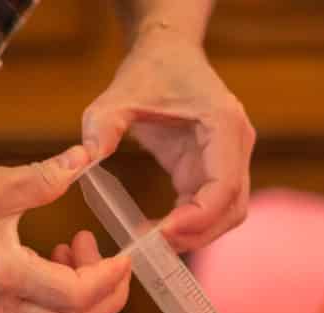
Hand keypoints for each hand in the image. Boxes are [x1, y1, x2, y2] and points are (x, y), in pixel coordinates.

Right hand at [0, 145, 130, 312]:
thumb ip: (43, 176)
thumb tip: (86, 158)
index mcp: (3, 273)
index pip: (77, 294)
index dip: (111, 276)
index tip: (125, 250)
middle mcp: (2, 303)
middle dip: (109, 294)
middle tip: (117, 257)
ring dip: (88, 292)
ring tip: (81, 244)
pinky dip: (67, 291)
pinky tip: (59, 252)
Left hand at [82, 28, 255, 251]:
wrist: (169, 51)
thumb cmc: (151, 70)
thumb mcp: (118, 94)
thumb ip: (101, 125)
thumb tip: (86, 159)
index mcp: (224, 125)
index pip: (223, 187)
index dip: (196, 218)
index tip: (160, 234)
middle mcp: (237, 144)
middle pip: (232, 209)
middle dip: (196, 234)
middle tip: (153, 249)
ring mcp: (232, 159)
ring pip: (227, 214)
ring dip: (195, 234)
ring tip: (153, 243)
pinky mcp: (216, 169)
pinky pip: (211, 207)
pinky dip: (188, 224)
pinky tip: (157, 230)